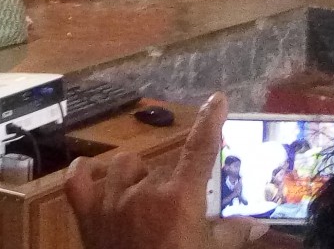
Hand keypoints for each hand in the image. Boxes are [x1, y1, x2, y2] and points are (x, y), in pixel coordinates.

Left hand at [65, 94, 277, 248]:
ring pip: (124, 166)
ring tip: (143, 198)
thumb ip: (231, 235)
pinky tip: (91, 170)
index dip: (210, 122)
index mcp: (179, 199)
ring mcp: (111, 202)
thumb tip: (257, 224)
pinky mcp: (87, 216)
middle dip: (169, 185)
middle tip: (175, 214)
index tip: (218, 99)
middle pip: (159, 168)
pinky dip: (83, 172)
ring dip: (134, 177)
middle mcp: (144, 192)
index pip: (200, 151)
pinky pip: (77, 180)